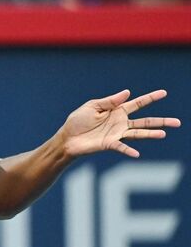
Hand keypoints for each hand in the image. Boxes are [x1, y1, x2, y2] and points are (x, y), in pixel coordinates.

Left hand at [60, 89, 180, 157]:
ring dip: (150, 134)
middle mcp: (120, 123)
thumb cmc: (78, 121)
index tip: (164, 93)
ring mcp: (117, 134)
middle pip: (145, 121)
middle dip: (161, 121)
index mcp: (117, 111)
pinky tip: (136, 154)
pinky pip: (121, 147)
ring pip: (138, 134)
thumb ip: (110, 101)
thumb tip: (128, 92)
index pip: (137, 104)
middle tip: (178, 122)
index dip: (150, 98)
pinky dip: (128, 150)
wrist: (67, 138)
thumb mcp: (92, 106)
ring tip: (163, 134)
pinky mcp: (109, 144)